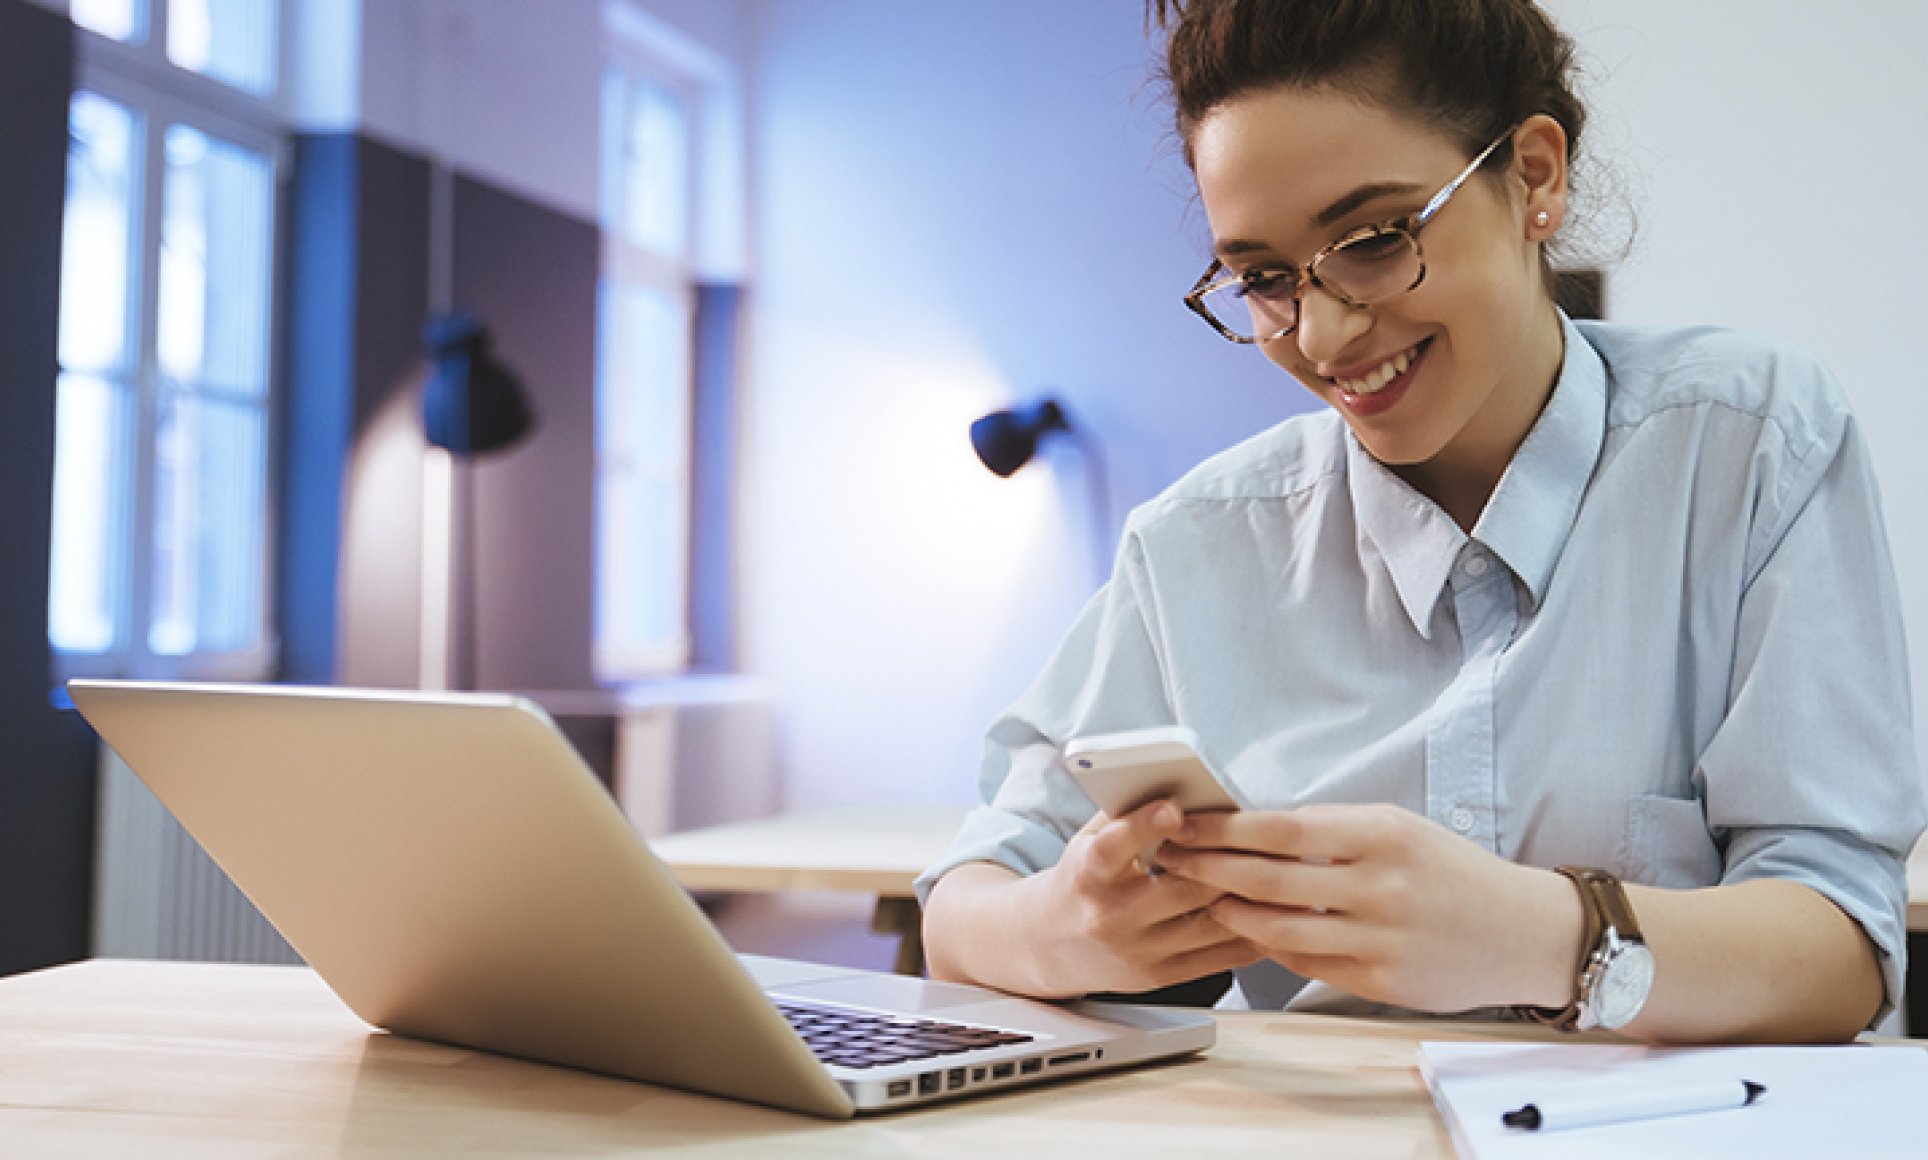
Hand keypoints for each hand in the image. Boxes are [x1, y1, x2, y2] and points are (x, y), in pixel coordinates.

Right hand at [1019, 800, 1263, 997]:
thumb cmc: (1079, 881)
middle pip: (1183, 887)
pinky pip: (1222, 955)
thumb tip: (1180, 780)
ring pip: (1212, 921)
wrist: (1048, 944)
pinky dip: (1253, 930)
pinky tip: (1271, 908)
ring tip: (1282, 870)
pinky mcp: (1162, 976)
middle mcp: (1111, 917)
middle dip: (1226, 860)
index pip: (1112, 848)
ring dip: (1251, 894)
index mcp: (1087, 875)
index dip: (1143, 826)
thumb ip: (1126, 814)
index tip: (1172, 808)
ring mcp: (1139, 952)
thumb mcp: (1087, 841)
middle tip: (1267, 837)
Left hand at [1157, 803, 1580, 1012]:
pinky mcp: (1382, 983)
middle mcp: (1379, 887)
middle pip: (1267, 878)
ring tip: (1204, 897)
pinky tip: (1251, 931)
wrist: (1524, 932)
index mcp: (1382, 835)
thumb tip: (1254, 827)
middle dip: (1209, 867)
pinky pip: (1306, 963)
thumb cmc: (1453, 872)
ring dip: (1231, 912)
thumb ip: (1334, 830)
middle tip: (1173, 858)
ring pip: (1278, 928)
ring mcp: (1380, 940)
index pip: (1280, 828)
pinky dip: (1272, 946)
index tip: (1186, 823)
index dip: (1223, 829)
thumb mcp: (1401, 829)